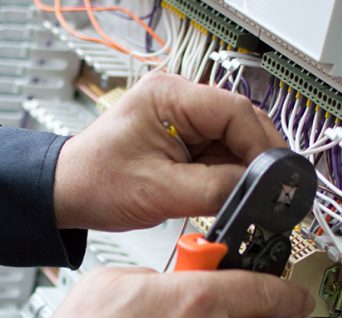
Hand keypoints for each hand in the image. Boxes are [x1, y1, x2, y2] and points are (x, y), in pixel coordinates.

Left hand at [53, 72, 285, 231]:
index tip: (272, 178)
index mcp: (169, 95)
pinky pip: (221, 154)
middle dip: (256, 159)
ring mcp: (183, 119)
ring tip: (239, 198)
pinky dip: (229, 175)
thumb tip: (257, 191)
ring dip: (242, 170)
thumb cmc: (96, 182)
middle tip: (266, 193)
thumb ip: (215, 189)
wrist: (68, 193)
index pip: (236, 111)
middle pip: (242, 123)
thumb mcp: (160, 191)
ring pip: (236, 141)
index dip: (260, 146)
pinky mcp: (185, 139)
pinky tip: (225, 194)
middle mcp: (179, 99)